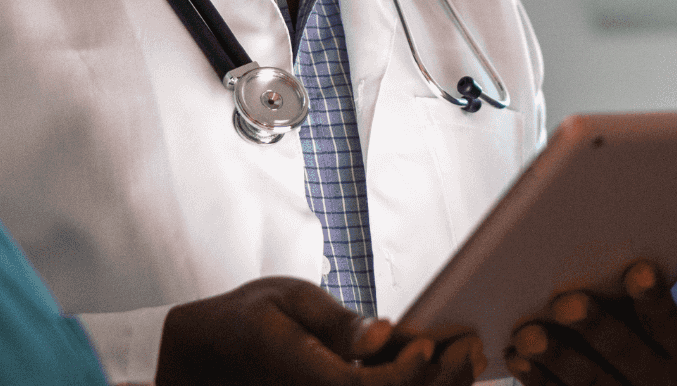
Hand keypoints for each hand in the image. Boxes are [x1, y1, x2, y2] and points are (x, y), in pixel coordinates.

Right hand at [155, 276, 483, 385]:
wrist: (204, 358)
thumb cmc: (245, 321)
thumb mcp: (288, 299)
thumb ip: (339, 322)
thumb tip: (385, 333)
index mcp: (304, 375)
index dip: (407, 371)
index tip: (433, 341)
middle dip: (439, 382)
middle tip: (472, 350)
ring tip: (465, 360)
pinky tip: (436, 371)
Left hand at [505, 261, 676, 385]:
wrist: (623, 384)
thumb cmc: (621, 327)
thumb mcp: (633, 315)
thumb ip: (618, 290)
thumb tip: (584, 247)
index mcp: (670, 347)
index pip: (664, 319)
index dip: (652, 296)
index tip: (639, 270)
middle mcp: (649, 376)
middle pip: (623, 350)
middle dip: (594, 325)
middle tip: (566, 303)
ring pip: (586, 378)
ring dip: (554, 355)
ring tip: (528, 335)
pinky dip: (535, 377)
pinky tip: (517, 358)